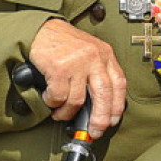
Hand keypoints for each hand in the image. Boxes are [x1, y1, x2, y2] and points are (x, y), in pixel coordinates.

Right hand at [28, 19, 126, 137]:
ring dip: (67, 113)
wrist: (41, 29)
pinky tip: (49, 98)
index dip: (117, 105)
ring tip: (61, 113)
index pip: (119, 84)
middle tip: (95, 131)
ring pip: (77, 100)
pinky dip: (53, 103)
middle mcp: (95, 58)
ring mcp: (77, 63)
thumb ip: (97, 72)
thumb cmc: (65, 43)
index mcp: (105, 55)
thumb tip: (99, 106)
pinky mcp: (59, 68)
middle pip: (104, 95)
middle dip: (100, 118)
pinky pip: (58, 96)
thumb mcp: (90, 52)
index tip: (113, 120)